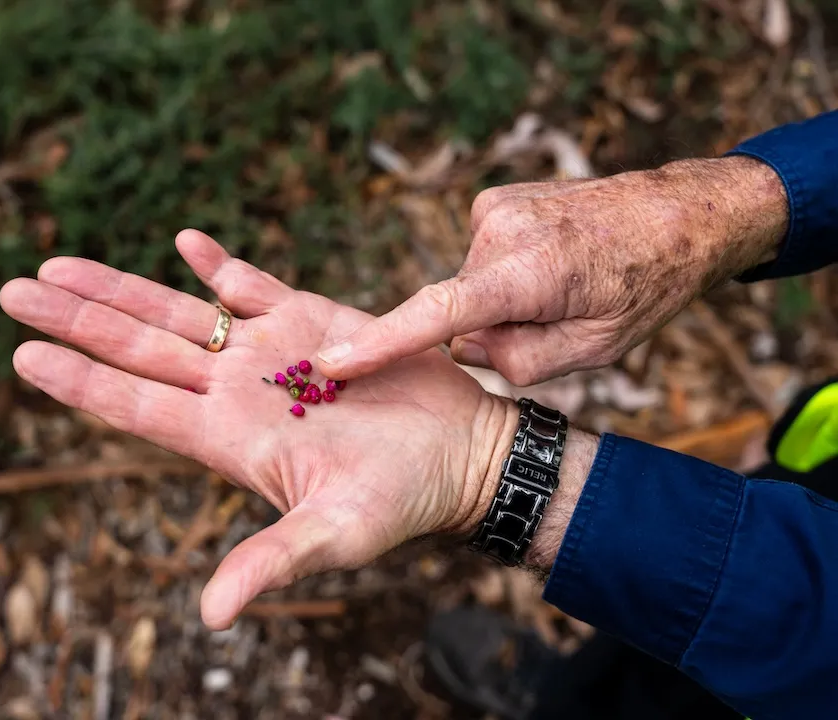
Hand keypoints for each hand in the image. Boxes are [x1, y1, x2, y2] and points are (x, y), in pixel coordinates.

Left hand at [0, 230, 515, 628]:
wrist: (456, 454)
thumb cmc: (400, 502)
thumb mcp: (334, 537)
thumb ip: (272, 563)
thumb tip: (211, 618)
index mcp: (228, 437)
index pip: (135, 404)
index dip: (79, 382)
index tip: (22, 357)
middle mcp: (233, 391)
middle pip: (136, 348)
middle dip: (75, 319)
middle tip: (10, 291)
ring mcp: (266, 351)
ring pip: (176, 311)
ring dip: (119, 286)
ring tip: (56, 264)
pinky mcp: (309, 319)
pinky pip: (250, 285)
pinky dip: (216, 264)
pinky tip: (184, 243)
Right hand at [317, 156, 787, 384]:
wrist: (679, 214)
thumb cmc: (644, 287)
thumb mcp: (596, 351)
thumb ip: (520, 363)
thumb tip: (464, 346)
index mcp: (529, 275)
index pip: (436, 315)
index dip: (380, 345)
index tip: (332, 364)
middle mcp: (501, 233)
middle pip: (460, 310)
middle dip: (493, 328)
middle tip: (555, 319)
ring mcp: (495, 209)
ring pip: (471, 285)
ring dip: (503, 298)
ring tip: (562, 284)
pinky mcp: (494, 198)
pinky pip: (481, 257)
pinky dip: (504, 270)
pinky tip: (551, 260)